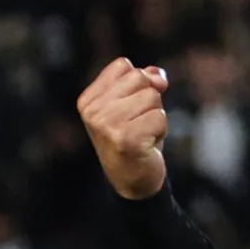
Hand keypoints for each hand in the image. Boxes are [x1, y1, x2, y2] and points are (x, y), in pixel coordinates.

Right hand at [78, 57, 171, 199]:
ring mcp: (107, 125)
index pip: (124, 66)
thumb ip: (144, 82)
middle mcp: (93, 112)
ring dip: (157, 117)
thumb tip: (157, 76)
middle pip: (140, 78)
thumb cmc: (135, 139)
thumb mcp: (134, 105)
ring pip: (153, 97)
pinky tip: (148, 145)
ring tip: (144, 134)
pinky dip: (161, 130)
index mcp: (88, 100)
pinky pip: (160, 117)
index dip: (140, 83)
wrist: (133, 182)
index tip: (131, 108)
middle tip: (140, 124)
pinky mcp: (126, 138)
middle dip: (150, 100)